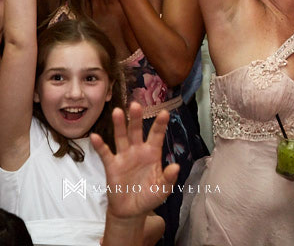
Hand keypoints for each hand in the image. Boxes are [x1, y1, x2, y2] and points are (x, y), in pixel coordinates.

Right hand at [91, 104, 178, 218]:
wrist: (132, 210)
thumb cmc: (150, 196)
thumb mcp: (163, 189)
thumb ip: (169, 178)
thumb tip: (176, 167)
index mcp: (153, 153)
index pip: (157, 135)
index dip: (160, 124)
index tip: (165, 113)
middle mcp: (138, 151)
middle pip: (137, 131)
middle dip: (136, 118)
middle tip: (136, 105)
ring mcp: (124, 157)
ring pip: (121, 137)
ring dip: (119, 125)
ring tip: (117, 111)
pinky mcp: (112, 166)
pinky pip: (105, 153)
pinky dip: (100, 145)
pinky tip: (95, 136)